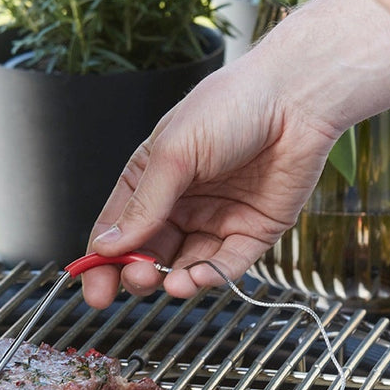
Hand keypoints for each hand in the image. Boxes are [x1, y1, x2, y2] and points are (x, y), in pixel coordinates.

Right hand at [81, 58, 339, 306]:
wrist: (296, 100)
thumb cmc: (232, 106)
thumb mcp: (174, 153)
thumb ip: (144, 204)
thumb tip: (108, 246)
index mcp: (152, 176)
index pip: (117, 228)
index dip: (102, 260)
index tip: (94, 289)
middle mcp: (182, 202)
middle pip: (149, 253)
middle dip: (138, 273)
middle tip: (137, 278)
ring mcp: (217, 218)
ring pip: (186, 265)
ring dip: (174, 281)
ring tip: (171, 284)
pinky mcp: (253, 231)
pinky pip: (226, 264)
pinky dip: (210, 276)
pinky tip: (199, 276)